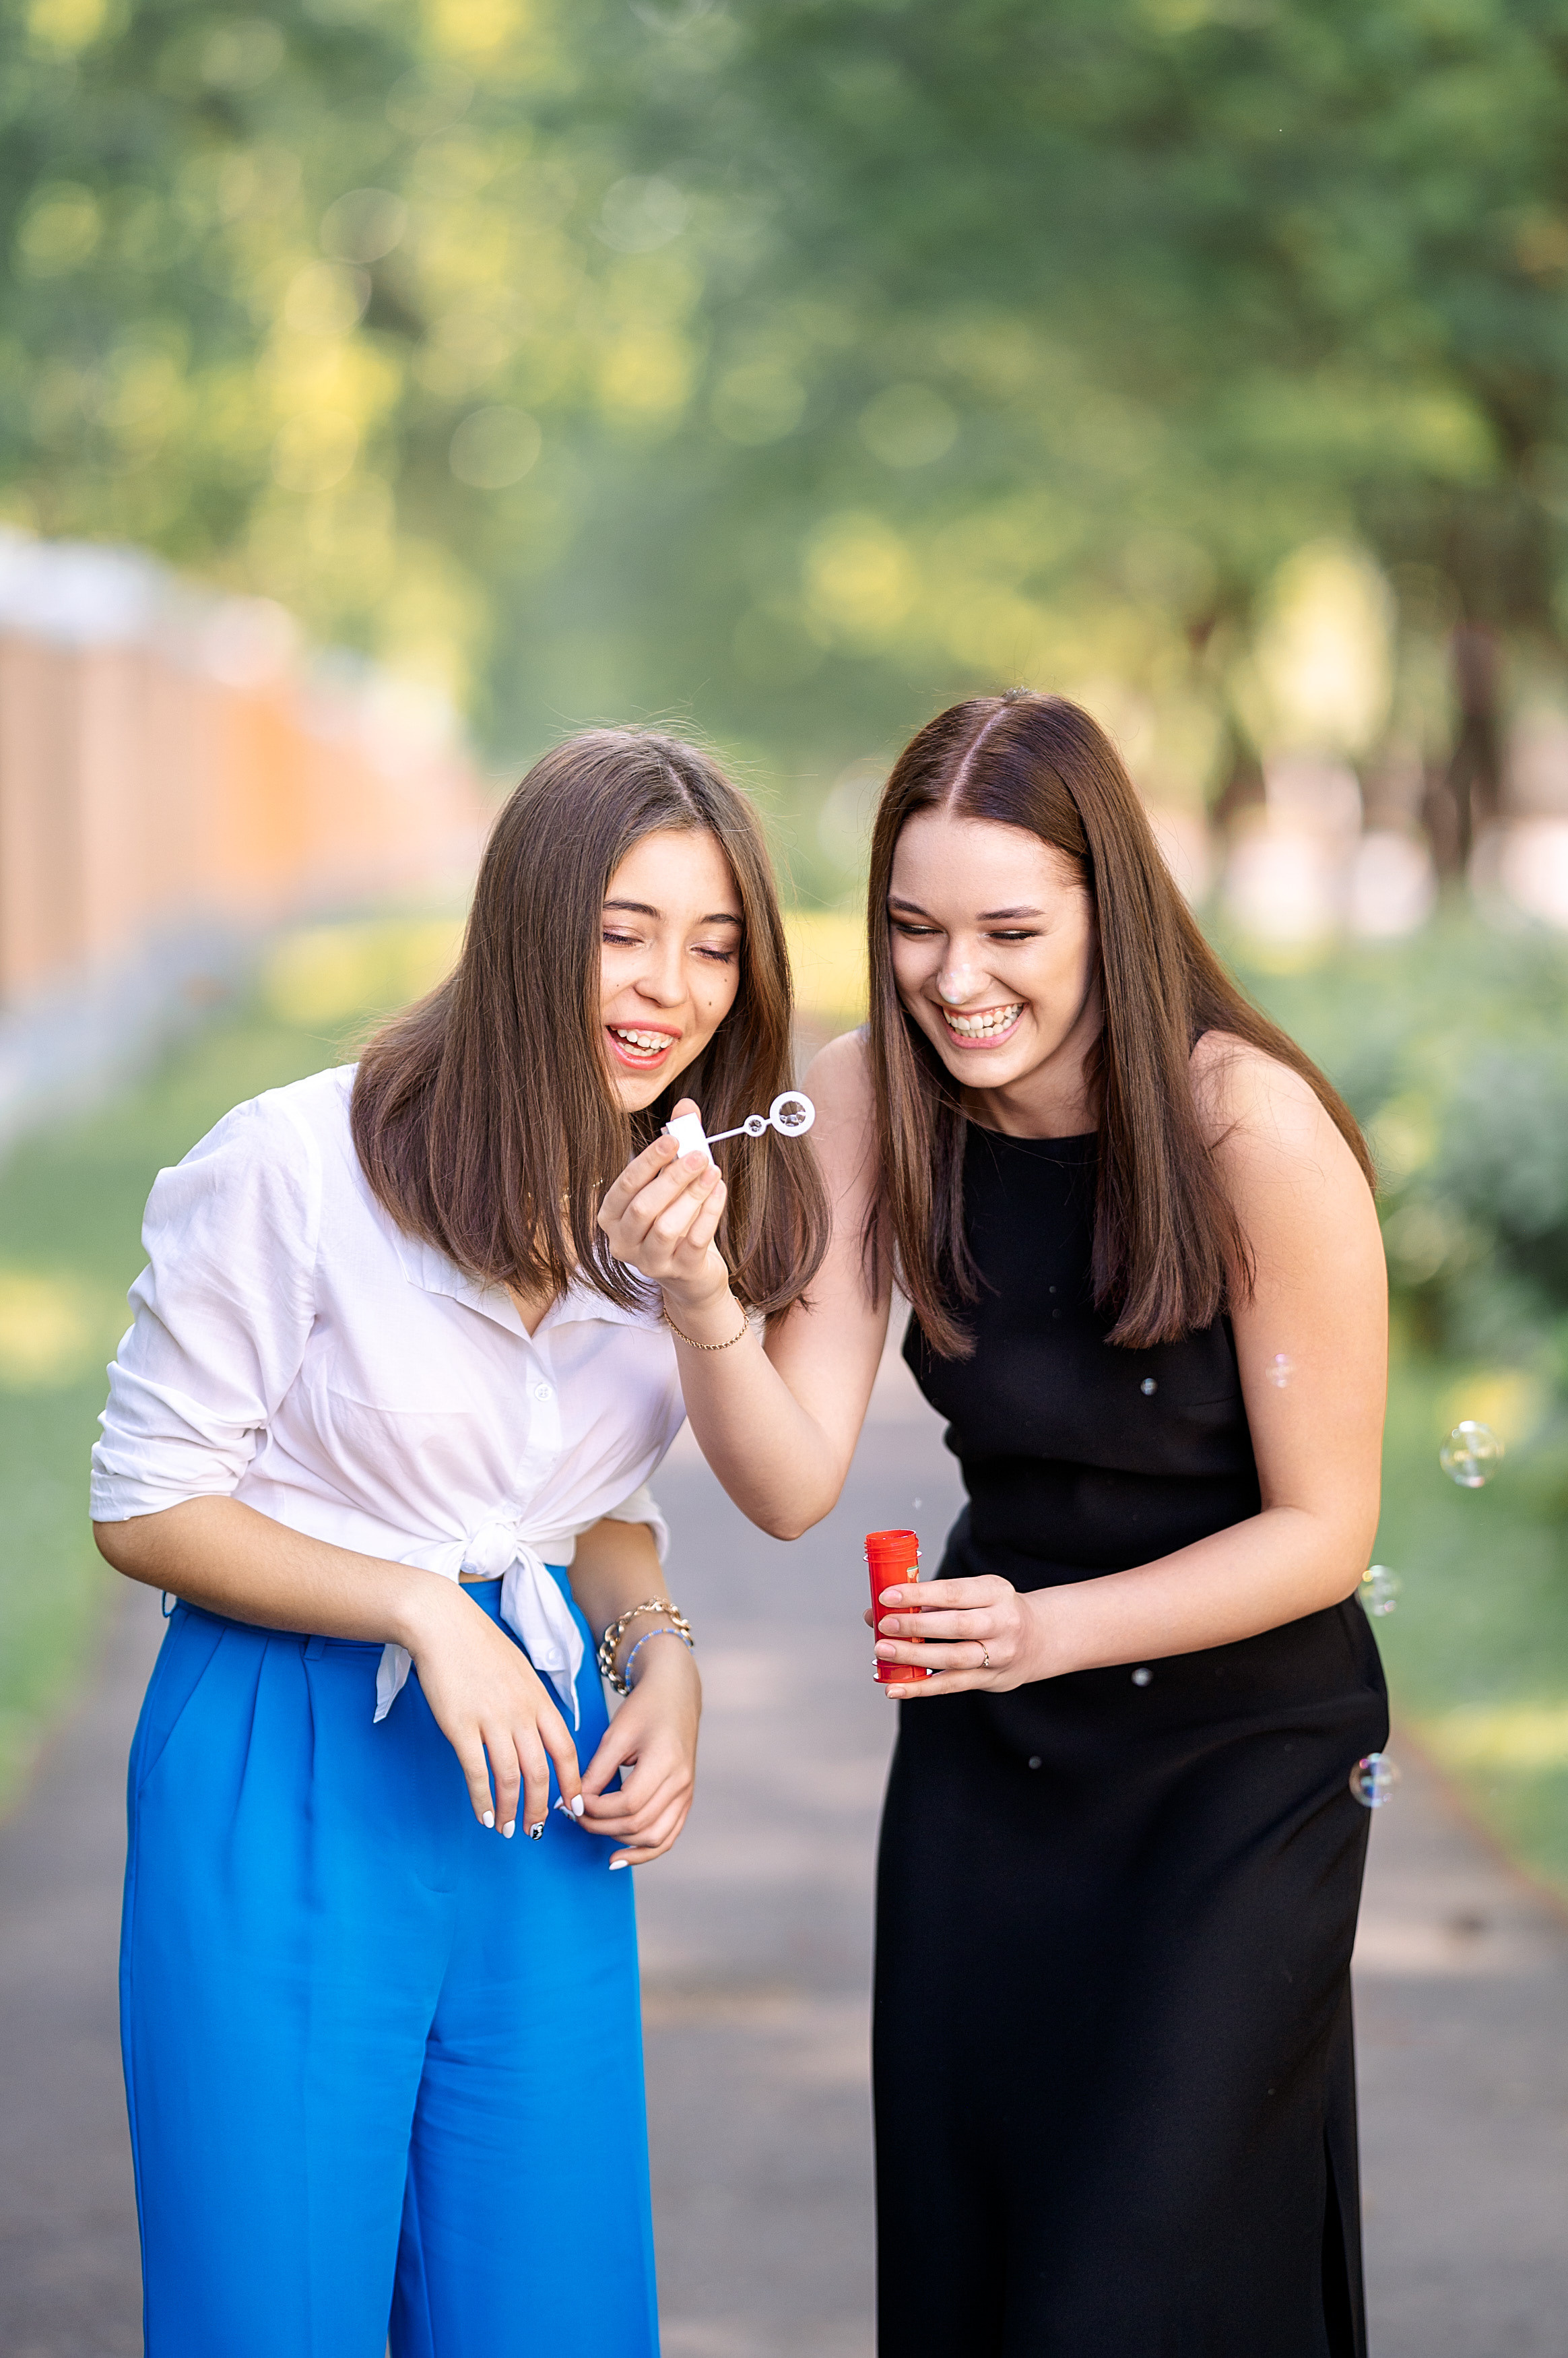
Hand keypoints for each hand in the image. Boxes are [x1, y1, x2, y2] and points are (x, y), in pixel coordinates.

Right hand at [405, 1579, 581, 1836]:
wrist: (444, 1625)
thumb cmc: (480, 1648)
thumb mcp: (521, 1673)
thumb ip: (533, 1705)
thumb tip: (542, 1735)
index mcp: (539, 1700)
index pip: (565, 1750)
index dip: (572, 1784)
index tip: (574, 1808)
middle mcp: (521, 1713)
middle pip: (540, 1771)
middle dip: (540, 1807)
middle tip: (535, 1829)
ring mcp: (490, 1720)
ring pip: (509, 1777)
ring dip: (511, 1810)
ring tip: (509, 1829)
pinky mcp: (459, 1726)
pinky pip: (476, 1772)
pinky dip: (482, 1800)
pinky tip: (484, 1815)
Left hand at [577, 1631, 700, 1866]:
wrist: (675, 1694)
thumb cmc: (645, 1708)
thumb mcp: (615, 1734)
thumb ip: (596, 1771)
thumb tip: (574, 1803)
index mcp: (666, 1762)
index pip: (628, 1803)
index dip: (596, 1809)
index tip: (574, 1801)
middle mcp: (681, 1783)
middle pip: (638, 1823)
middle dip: (601, 1825)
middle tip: (576, 1815)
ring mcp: (686, 1794)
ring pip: (654, 1837)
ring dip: (619, 1840)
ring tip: (593, 1829)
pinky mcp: (684, 1800)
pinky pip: (667, 1838)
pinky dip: (644, 1852)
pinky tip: (619, 1857)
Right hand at [596, 1099, 731, 1316]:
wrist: (692, 1272)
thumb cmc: (675, 1219)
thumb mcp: (670, 1183)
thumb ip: (676, 1147)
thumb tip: (687, 1107)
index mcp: (612, 1216)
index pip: (625, 1185)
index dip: (649, 1161)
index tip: (673, 1140)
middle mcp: (622, 1242)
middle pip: (644, 1207)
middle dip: (673, 1178)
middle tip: (698, 1155)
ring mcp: (649, 1262)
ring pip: (666, 1226)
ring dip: (692, 1196)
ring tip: (712, 1172)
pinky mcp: (678, 1273)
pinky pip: (693, 1242)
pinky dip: (709, 1214)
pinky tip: (719, 1192)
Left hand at [871, 1574, 1042, 1696]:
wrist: (1040, 1638)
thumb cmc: (994, 1610)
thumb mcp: (976, 1594)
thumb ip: (932, 1600)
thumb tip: (877, 1611)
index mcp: (996, 1592)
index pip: (954, 1592)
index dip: (919, 1594)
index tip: (888, 1596)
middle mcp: (1002, 1623)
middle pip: (956, 1626)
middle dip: (916, 1625)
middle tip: (884, 1625)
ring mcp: (999, 1655)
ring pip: (954, 1658)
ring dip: (914, 1656)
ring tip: (883, 1651)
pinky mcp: (991, 1680)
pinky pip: (952, 1685)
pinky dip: (920, 1688)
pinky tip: (895, 1688)